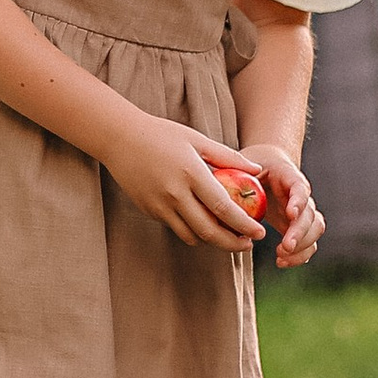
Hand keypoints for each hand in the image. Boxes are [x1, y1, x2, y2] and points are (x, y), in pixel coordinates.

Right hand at [104, 113, 270, 249]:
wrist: (119, 138)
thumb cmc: (161, 134)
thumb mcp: (197, 139)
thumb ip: (228, 157)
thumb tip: (258, 170)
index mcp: (191, 173)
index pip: (223, 209)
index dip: (244, 225)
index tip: (259, 232)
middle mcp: (175, 194)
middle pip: (209, 231)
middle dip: (233, 243)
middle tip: (247, 244)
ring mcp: (159, 205)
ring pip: (192, 236)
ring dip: (213, 240)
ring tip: (228, 235)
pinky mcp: (149, 210)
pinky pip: (176, 227)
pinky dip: (192, 230)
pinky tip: (202, 221)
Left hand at [239, 143, 325, 268]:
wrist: (270, 163)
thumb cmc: (255, 162)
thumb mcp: (245, 162)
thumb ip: (239, 172)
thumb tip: (225, 186)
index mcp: (289, 177)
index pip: (300, 189)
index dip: (298, 201)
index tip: (290, 214)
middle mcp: (301, 195)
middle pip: (311, 214)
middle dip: (300, 233)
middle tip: (284, 246)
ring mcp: (303, 211)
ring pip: (315, 229)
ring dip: (302, 247)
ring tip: (281, 258)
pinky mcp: (298, 226)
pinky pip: (308, 243)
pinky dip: (299, 256)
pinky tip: (282, 262)